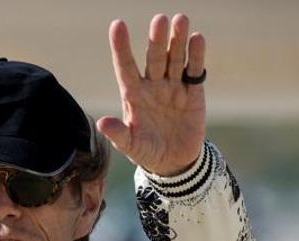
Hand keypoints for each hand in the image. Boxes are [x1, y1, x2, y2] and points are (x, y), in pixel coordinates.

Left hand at [97, 13, 205, 175]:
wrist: (174, 163)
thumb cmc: (147, 152)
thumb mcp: (131, 146)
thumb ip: (119, 134)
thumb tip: (102, 123)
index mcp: (134, 95)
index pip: (125, 67)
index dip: (121, 47)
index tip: (117, 25)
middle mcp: (153, 85)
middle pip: (153, 58)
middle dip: (156, 39)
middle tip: (160, 20)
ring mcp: (173, 86)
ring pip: (174, 58)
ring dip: (177, 40)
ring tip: (180, 20)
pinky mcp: (193, 93)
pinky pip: (194, 71)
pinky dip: (196, 56)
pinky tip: (197, 39)